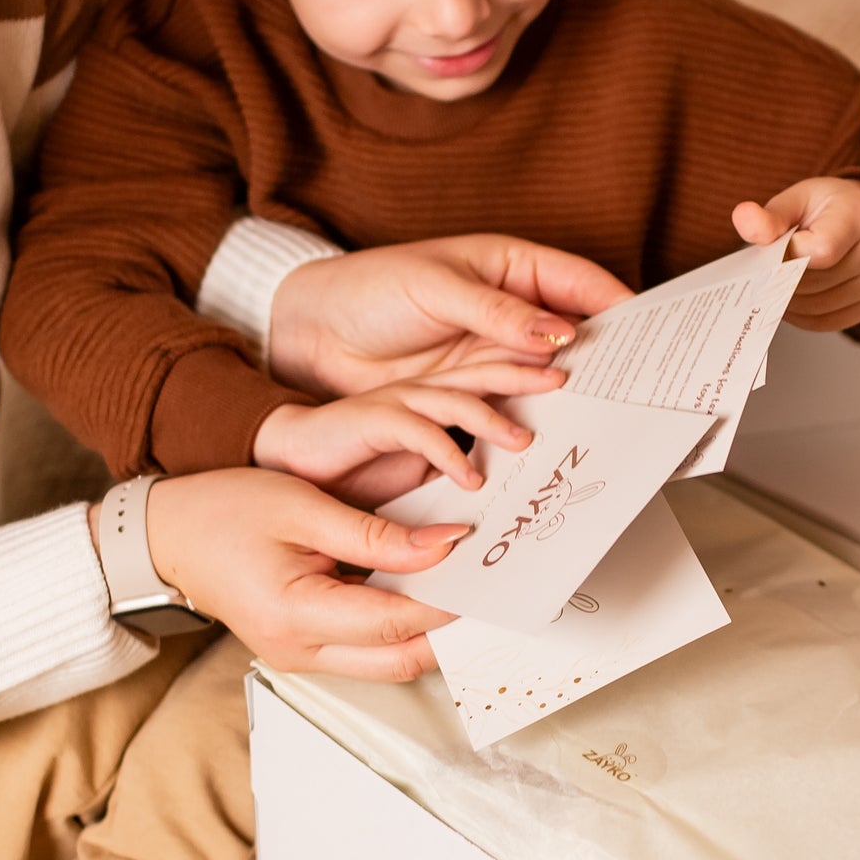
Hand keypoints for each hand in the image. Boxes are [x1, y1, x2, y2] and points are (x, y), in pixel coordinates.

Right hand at [142, 468, 466, 680]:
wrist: (167, 535)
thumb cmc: (222, 511)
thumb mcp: (303, 507)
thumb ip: (377, 533)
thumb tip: (445, 546)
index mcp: (296, 615)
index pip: (397, 622)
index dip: (448, 599)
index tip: (485, 567)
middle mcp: (299, 651)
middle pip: (402, 661)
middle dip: (451, 630)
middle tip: (488, 589)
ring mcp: (300, 657)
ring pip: (388, 662)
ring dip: (429, 631)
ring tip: (461, 585)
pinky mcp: (302, 649)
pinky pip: (366, 650)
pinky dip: (400, 625)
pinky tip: (419, 588)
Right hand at [253, 362, 542, 507]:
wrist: (291, 457)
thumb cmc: (353, 465)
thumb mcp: (417, 471)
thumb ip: (455, 469)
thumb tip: (501, 485)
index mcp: (435, 399)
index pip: (489, 377)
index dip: (524, 375)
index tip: (568, 380)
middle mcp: (420, 394)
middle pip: (481, 374)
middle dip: (523, 377)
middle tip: (564, 382)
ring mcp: (396, 402)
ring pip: (455, 398)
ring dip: (492, 419)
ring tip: (524, 439)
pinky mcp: (372, 419)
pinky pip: (418, 431)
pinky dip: (447, 452)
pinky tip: (470, 476)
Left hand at [268, 235, 632, 397]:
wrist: (313, 334)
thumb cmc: (370, 290)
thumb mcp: (435, 289)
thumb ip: (497, 313)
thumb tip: (560, 332)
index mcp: (510, 268)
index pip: (580, 284)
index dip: (620, 308)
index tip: (656, 335)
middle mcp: (510, 313)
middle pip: (576, 335)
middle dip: (610, 359)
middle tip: (645, 387)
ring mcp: (493, 355)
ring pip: (550, 377)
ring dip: (576, 398)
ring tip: (610, 419)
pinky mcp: (471, 394)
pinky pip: (514, 407)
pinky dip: (535, 422)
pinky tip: (554, 438)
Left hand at [732, 178, 859, 332]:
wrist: (859, 216)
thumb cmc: (823, 209)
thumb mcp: (795, 200)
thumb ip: (769, 217)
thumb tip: (743, 217)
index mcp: (857, 217)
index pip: (822, 251)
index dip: (788, 256)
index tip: (775, 249)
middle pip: (813, 283)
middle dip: (781, 279)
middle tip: (767, 268)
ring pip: (815, 306)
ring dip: (786, 300)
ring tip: (778, 280)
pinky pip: (824, 322)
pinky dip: (799, 314)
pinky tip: (791, 296)